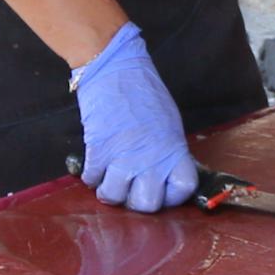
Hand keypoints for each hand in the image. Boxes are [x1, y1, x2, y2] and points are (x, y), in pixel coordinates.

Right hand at [72, 24, 198, 210]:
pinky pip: (91, 180)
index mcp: (174, 149)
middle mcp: (152, 159)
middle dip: (136, 200)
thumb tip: (163, 174)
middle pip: (147, 205)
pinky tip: (96, 164)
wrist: (115, 70)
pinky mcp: (97, 152)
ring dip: (109, 190)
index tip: (162, 190)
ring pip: (114, 197)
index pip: (183, 190)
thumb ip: (168, 151)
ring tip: (109, 178)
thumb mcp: (169, 123)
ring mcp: (123, 158)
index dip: (171, 196)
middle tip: (131, 187)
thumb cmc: (144, 92)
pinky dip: (90, 175)